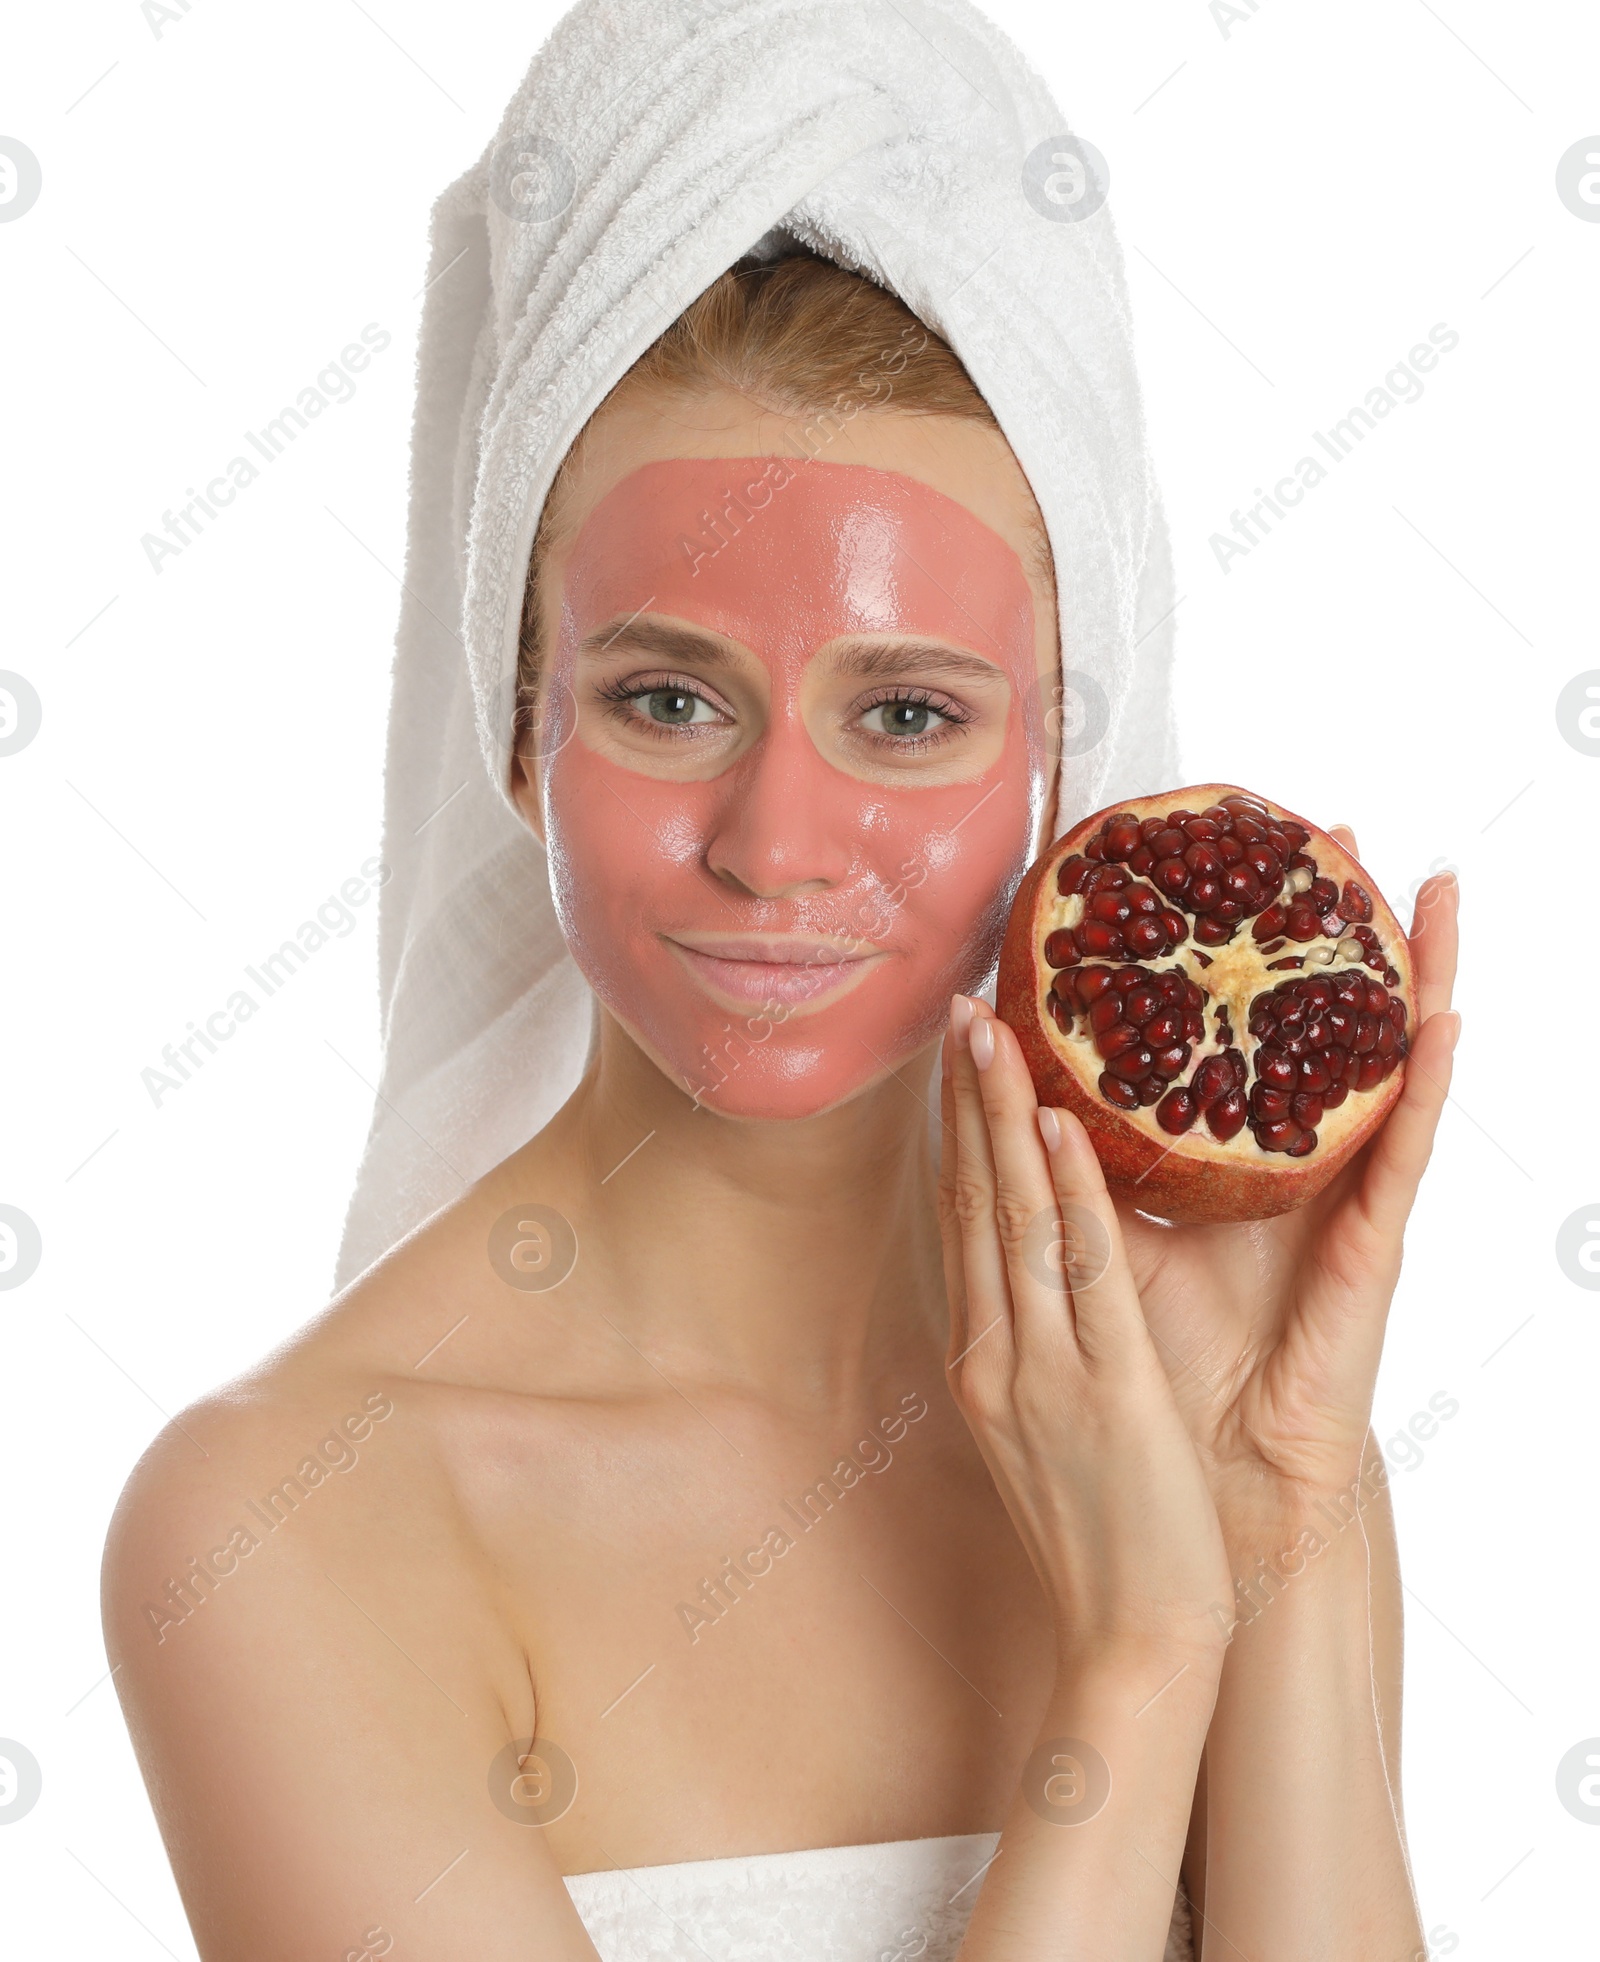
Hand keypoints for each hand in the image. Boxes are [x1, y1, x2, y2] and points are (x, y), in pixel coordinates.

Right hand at [939, 993, 1230, 1664]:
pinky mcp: (1108, 1392)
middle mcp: (997, 1355)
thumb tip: (1031, 1281)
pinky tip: (1067, 1131)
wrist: (1130, 1640)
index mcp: (983, 1362)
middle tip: (962, 1009)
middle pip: (974, 1205)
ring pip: (1016, 1223)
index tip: (959, 1061)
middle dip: (967, 1103)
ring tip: (997, 1033)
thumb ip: (1032, 1351)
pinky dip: (1072, 1197)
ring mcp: (1045, 1372)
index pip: (963, 1224)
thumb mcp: (1042, 1433)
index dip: (957, 1135)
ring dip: (1004, 1121)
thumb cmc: (1100, 1539)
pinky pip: (1086, 1277)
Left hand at [1114, 850, 1460, 1528]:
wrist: (1220, 1473)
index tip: (1228, 859)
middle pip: (1312, 1021)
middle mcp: (1293, 1161)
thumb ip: (1082, 1169)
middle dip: (1320, 928)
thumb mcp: (1109, 1244)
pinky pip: (1402, 1152)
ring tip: (1417, 882)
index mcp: (1231, 1156)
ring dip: (1402, 970)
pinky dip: (1425, 1083)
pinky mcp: (1371, 1245)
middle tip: (1330, 827)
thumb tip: (1013, 1095)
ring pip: (1376, 1062)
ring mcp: (1341, 1195)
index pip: (1234, 1029)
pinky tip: (1441, 1018)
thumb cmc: (1169, 1363)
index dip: (1228, 948)